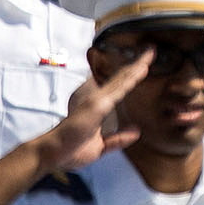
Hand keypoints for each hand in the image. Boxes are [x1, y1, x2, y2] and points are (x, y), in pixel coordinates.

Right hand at [31, 57, 150, 174]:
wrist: (53, 153)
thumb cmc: (70, 150)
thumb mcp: (100, 147)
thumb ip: (117, 139)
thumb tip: (136, 131)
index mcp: (97, 106)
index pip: (118, 87)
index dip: (131, 75)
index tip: (144, 65)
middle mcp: (96, 98)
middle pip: (121, 78)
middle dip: (137, 64)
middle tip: (151, 51)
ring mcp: (96, 99)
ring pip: (122, 79)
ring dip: (137, 65)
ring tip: (150, 53)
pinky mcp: (97, 104)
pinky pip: (119, 88)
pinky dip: (131, 77)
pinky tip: (142, 68)